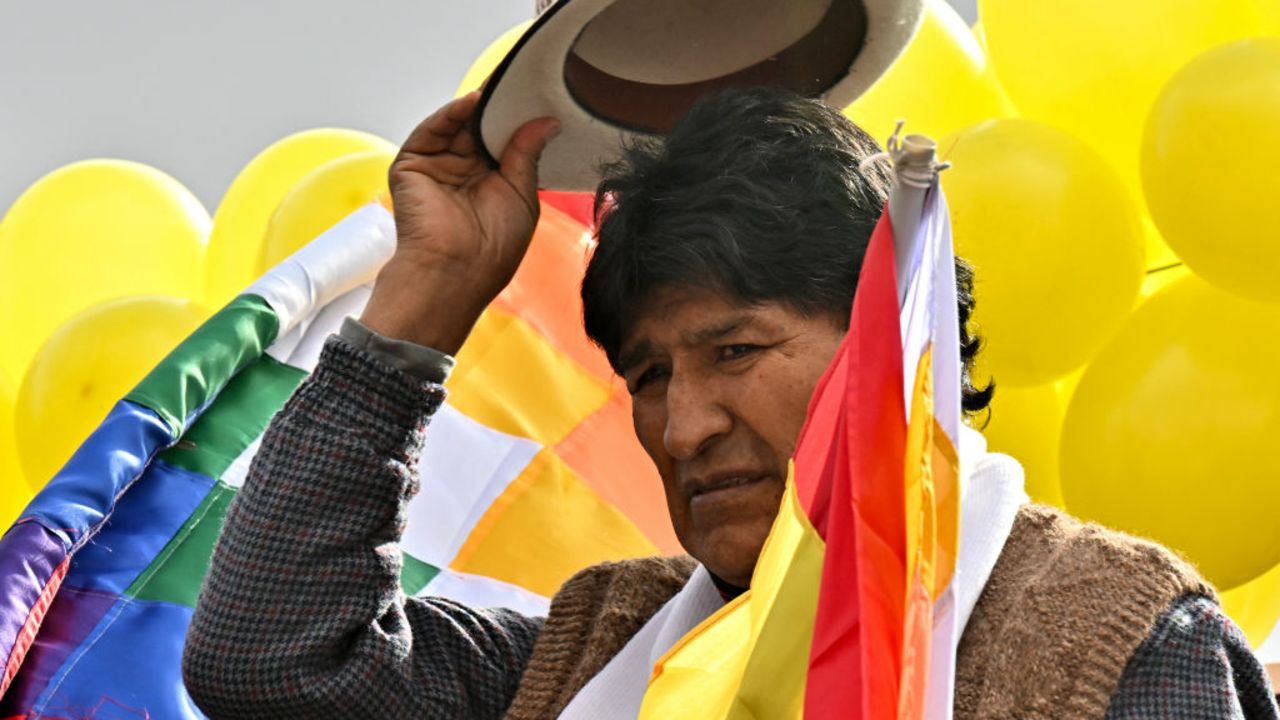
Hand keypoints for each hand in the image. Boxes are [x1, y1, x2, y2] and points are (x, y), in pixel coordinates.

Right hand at [361, 91, 560, 353]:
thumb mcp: (522, 196)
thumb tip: (547, 122)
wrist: (456, 272)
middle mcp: (462, 173)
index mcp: (489, 183)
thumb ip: (528, 155)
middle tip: (520, 81)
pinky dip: (452, 113)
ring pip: (457, 125)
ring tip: (501, 85)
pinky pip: (432, 130)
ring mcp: (436, 167)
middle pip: (479, 128)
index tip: (537, 98)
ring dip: (477, 105)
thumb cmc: (492, 251)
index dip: (517, 121)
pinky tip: (473, 102)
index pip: (502, 141)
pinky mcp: (412, 165)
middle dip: (498, 107)